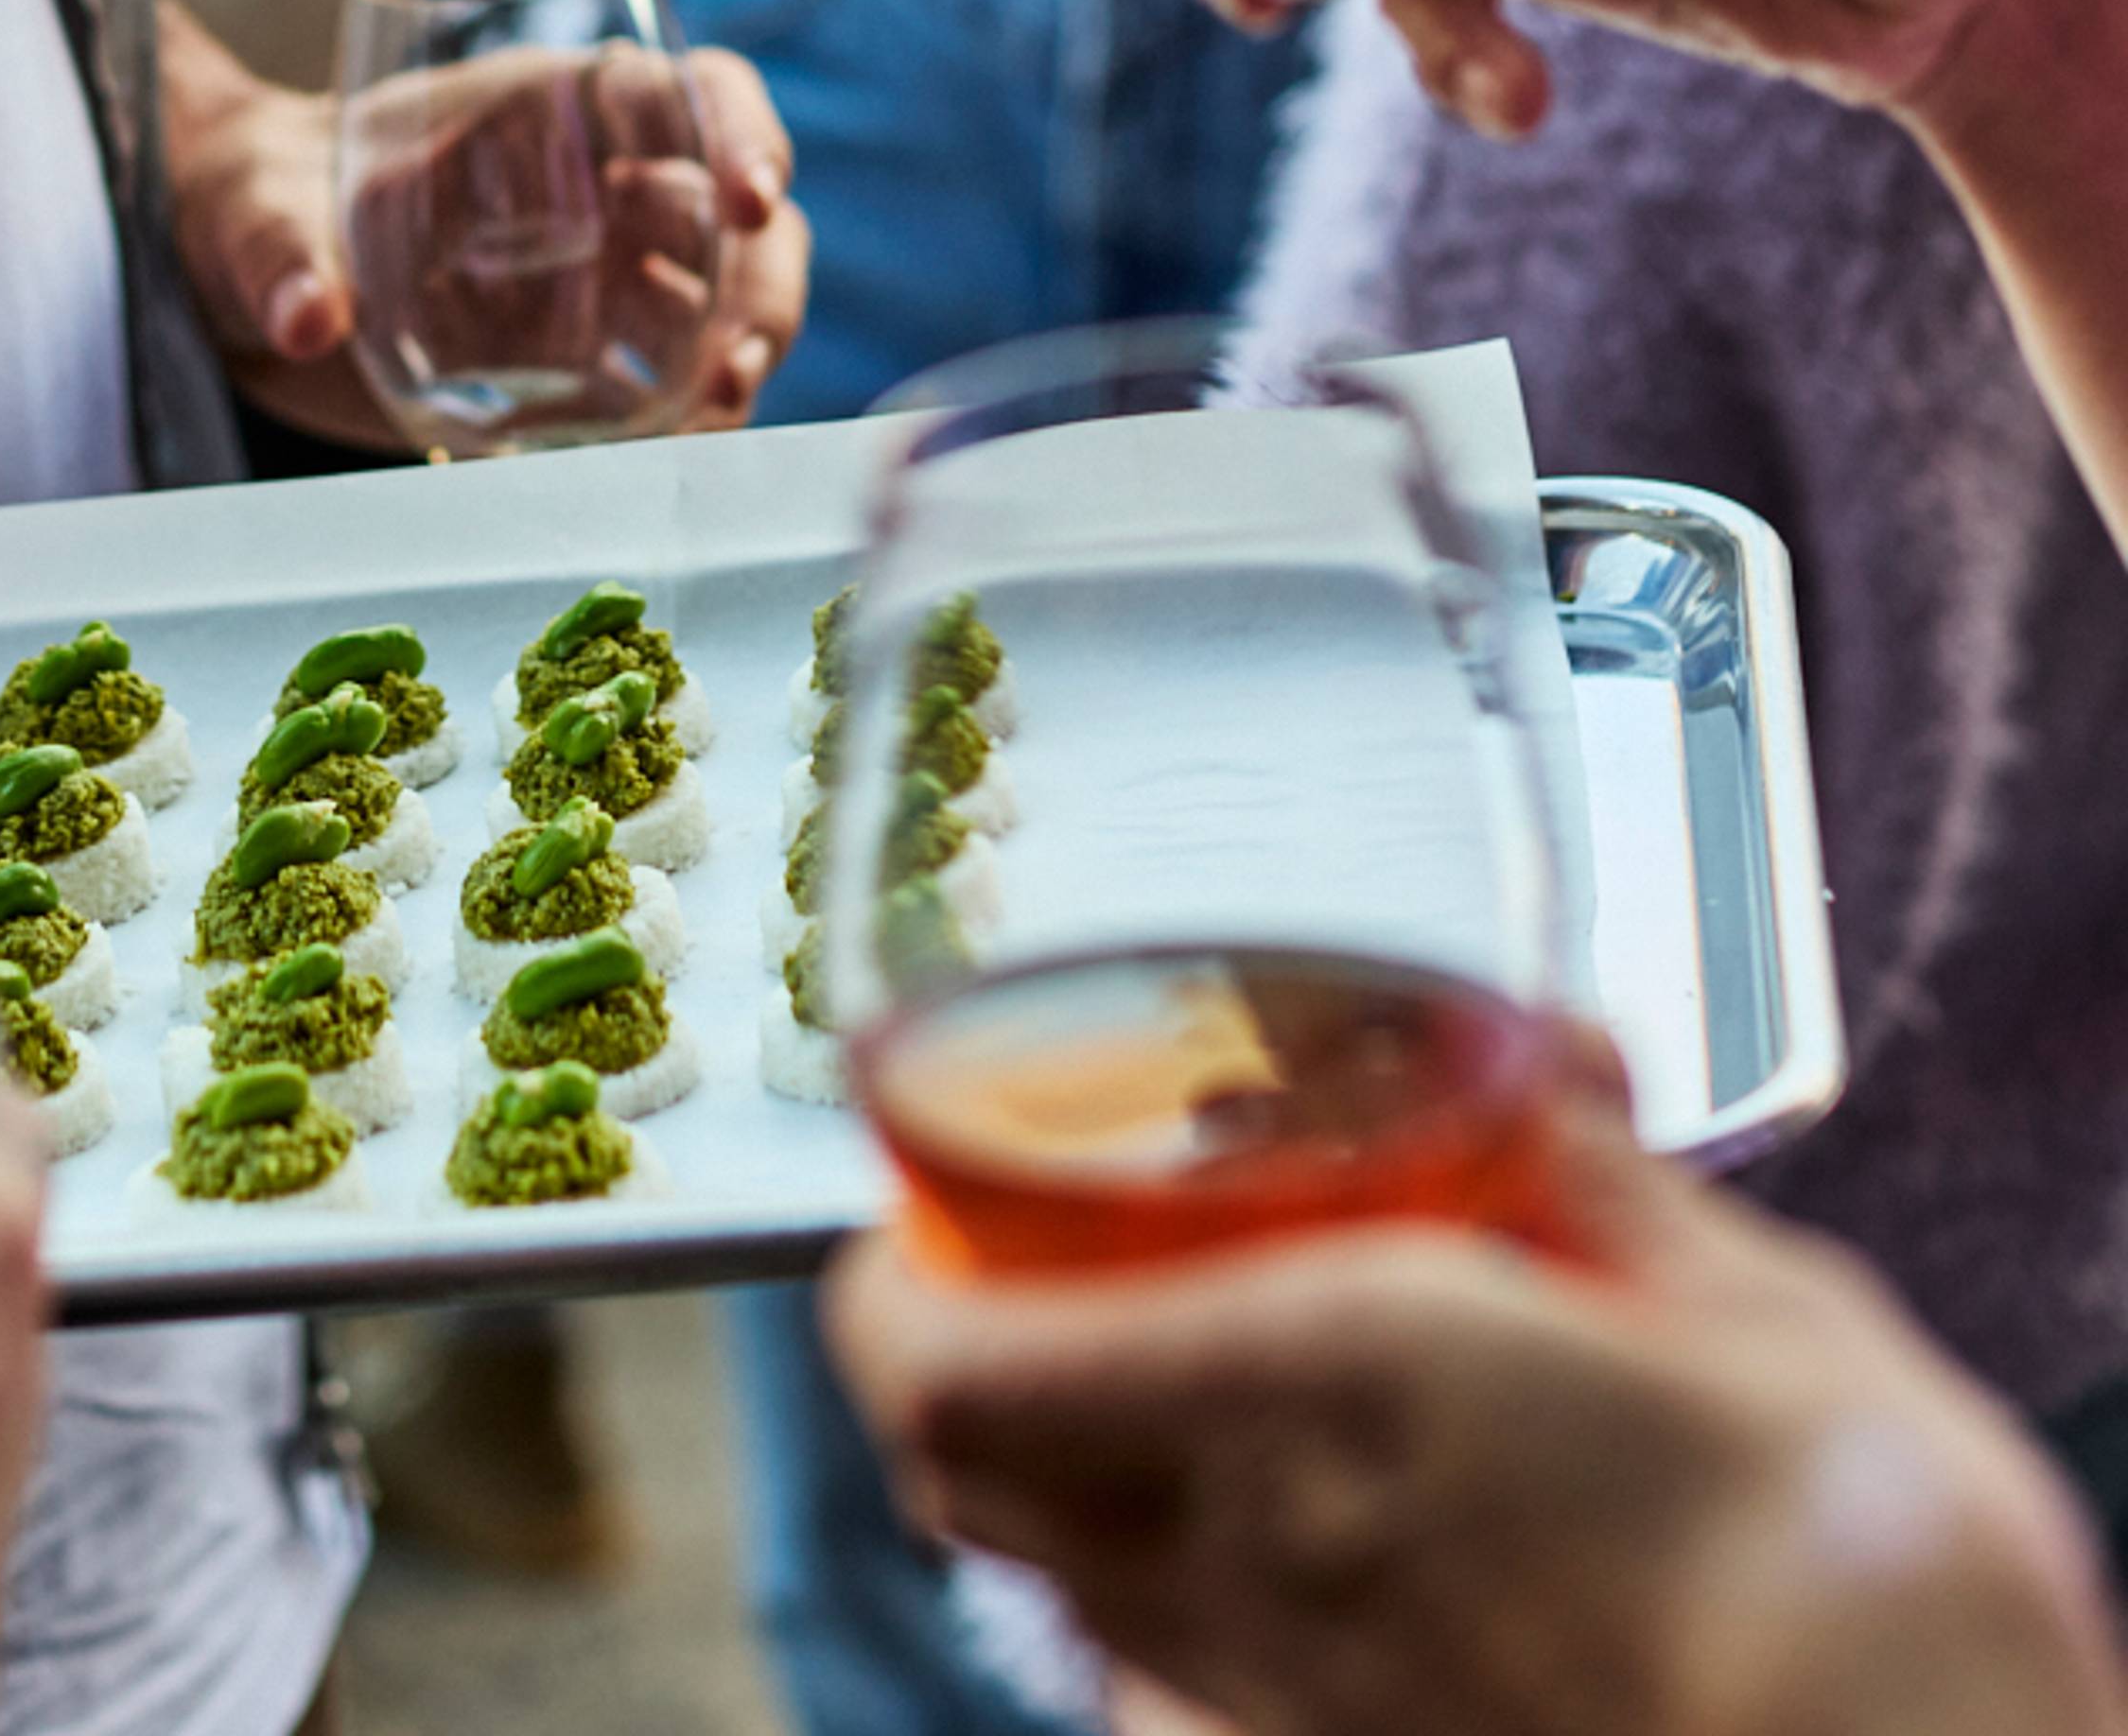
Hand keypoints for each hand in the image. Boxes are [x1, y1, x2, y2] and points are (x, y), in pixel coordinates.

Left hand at [161, 0, 808, 448]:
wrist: (250, 272)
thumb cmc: (263, 199)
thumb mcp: (262, 211)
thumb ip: (283, 254)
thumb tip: (304, 319)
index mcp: (544, 106)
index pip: (680, 90)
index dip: (736, 131)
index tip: (749, 198)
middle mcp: (597, 186)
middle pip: (735, 211)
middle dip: (760, 278)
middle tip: (730, 360)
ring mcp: (599, 278)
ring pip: (726, 299)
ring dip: (742, 351)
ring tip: (711, 415)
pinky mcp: (581, 362)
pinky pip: (668, 387)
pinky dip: (688, 422)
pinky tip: (671, 461)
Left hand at [821, 1087, 2127, 1735]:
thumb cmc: (1847, 1550)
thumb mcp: (1728, 1283)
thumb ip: (1586, 1161)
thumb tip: (1539, 1055)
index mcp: (1313, 1380)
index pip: (945, 1362)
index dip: (880, 1282)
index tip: (909, 1195)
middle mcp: (1256, 1548)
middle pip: (958, 1475)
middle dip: (939, 1358)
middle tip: (1001, 1256)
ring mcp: (1295, 1684)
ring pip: (1057, 1580)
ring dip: (1047, 1465)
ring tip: (1132, 1365)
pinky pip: (1177, 1672)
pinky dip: (1159, 1590)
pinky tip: (1269, 1524)